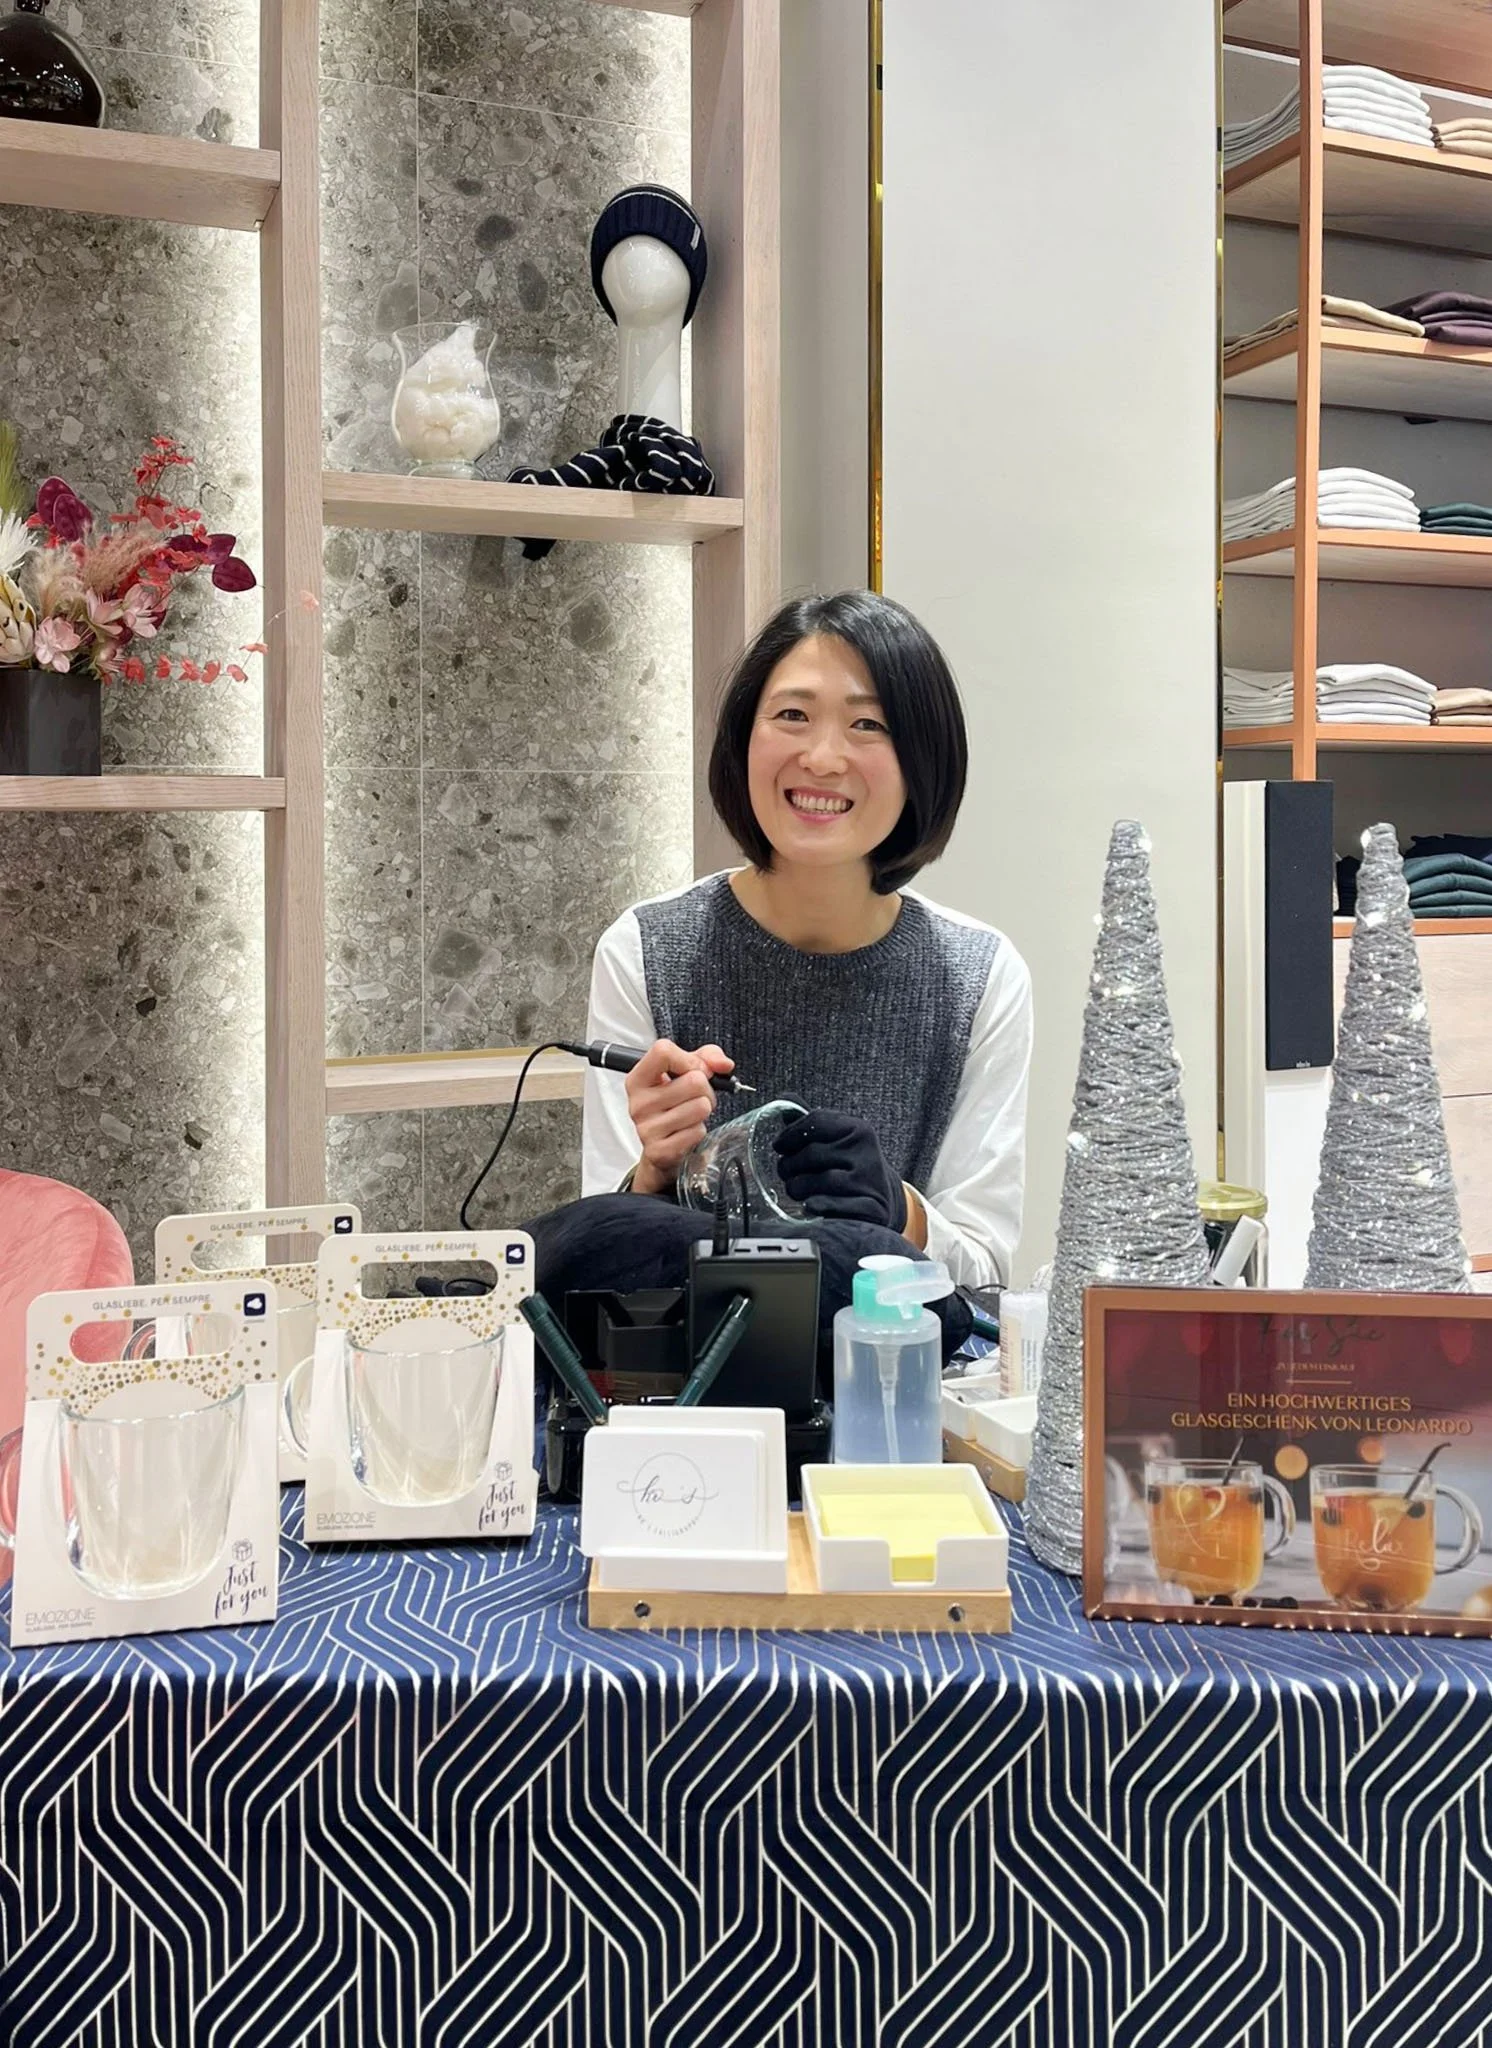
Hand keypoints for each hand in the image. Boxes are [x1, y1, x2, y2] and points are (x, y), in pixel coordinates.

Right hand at [625, 1038, 734, 1194]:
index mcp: (638, 1079)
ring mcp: (647, 1128)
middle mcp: (638, 1103)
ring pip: (700, 1107)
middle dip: (706, 1089)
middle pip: (694, 1081)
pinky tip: (686, 1131)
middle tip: (696, 1098)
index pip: (663, 1052)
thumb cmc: (673, 1104)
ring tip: (691, 1114)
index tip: (696, 1070)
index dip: (690, 1059)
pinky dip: (699, 1131)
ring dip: (704, 1111)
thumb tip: (724, 1064)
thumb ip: (707, 1057)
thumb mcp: (685, 1072)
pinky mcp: (659, 1150)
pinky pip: (697, 1131)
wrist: (661, 1145)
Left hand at [773, 1108, 906, 1232]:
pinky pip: (837, 1206)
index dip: (789, 1135)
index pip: (816, 1121)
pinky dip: (819, 1206)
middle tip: (784, 1172)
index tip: (779, 1146)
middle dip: (789, 1165)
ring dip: (798, 1187)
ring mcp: (870, 1182)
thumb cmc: (847, 1165)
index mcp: (858, 1130)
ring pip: (821, 1181)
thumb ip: (811, 1122)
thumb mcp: (835, 1140)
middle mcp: (867, 1153)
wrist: (879, 1197)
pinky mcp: (872, 1208)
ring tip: (794, 1188)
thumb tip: (783, 1097)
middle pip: (812, 1154)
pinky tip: (809, 1205)